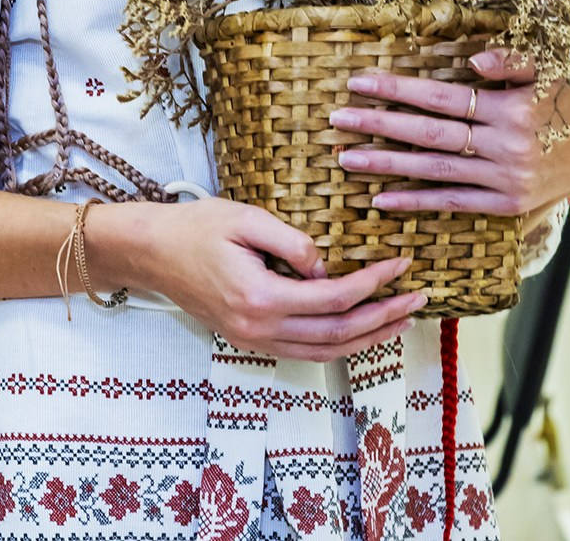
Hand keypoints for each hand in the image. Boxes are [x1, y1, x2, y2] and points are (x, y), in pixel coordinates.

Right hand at [121, 197, 424, 362]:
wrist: (151, 252)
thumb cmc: (196, 227)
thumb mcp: (245, 218)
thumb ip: (292, 242)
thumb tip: (328, 266)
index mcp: (262, 297)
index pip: (335, 297)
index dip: (374, 283)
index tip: (402, 264)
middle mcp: (260, 329)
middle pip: (338, 333)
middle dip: (384, 317)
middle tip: (418, 299)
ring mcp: (253, 340)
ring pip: (324, 351)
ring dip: (367, 339)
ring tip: (400, 322)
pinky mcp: (249, 339)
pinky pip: (304, 351)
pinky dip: (337, 344)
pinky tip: (357, 332)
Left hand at [329, 49, 569, 217]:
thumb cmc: (562, 102)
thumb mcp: (546, 71)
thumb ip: (511, 61)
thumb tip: (475, 62)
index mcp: (510, 110)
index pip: (441, 98)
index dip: (397, 90)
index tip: (359, 83)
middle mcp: (504, 147)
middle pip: (429, 134)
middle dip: (379, 126)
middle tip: (338, 119)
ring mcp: (502, 179)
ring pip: (434, 170)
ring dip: (387, 165)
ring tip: (346, 158)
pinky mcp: (504, 205)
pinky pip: (452, 202)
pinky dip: (415, 202)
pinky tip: (381, 199)